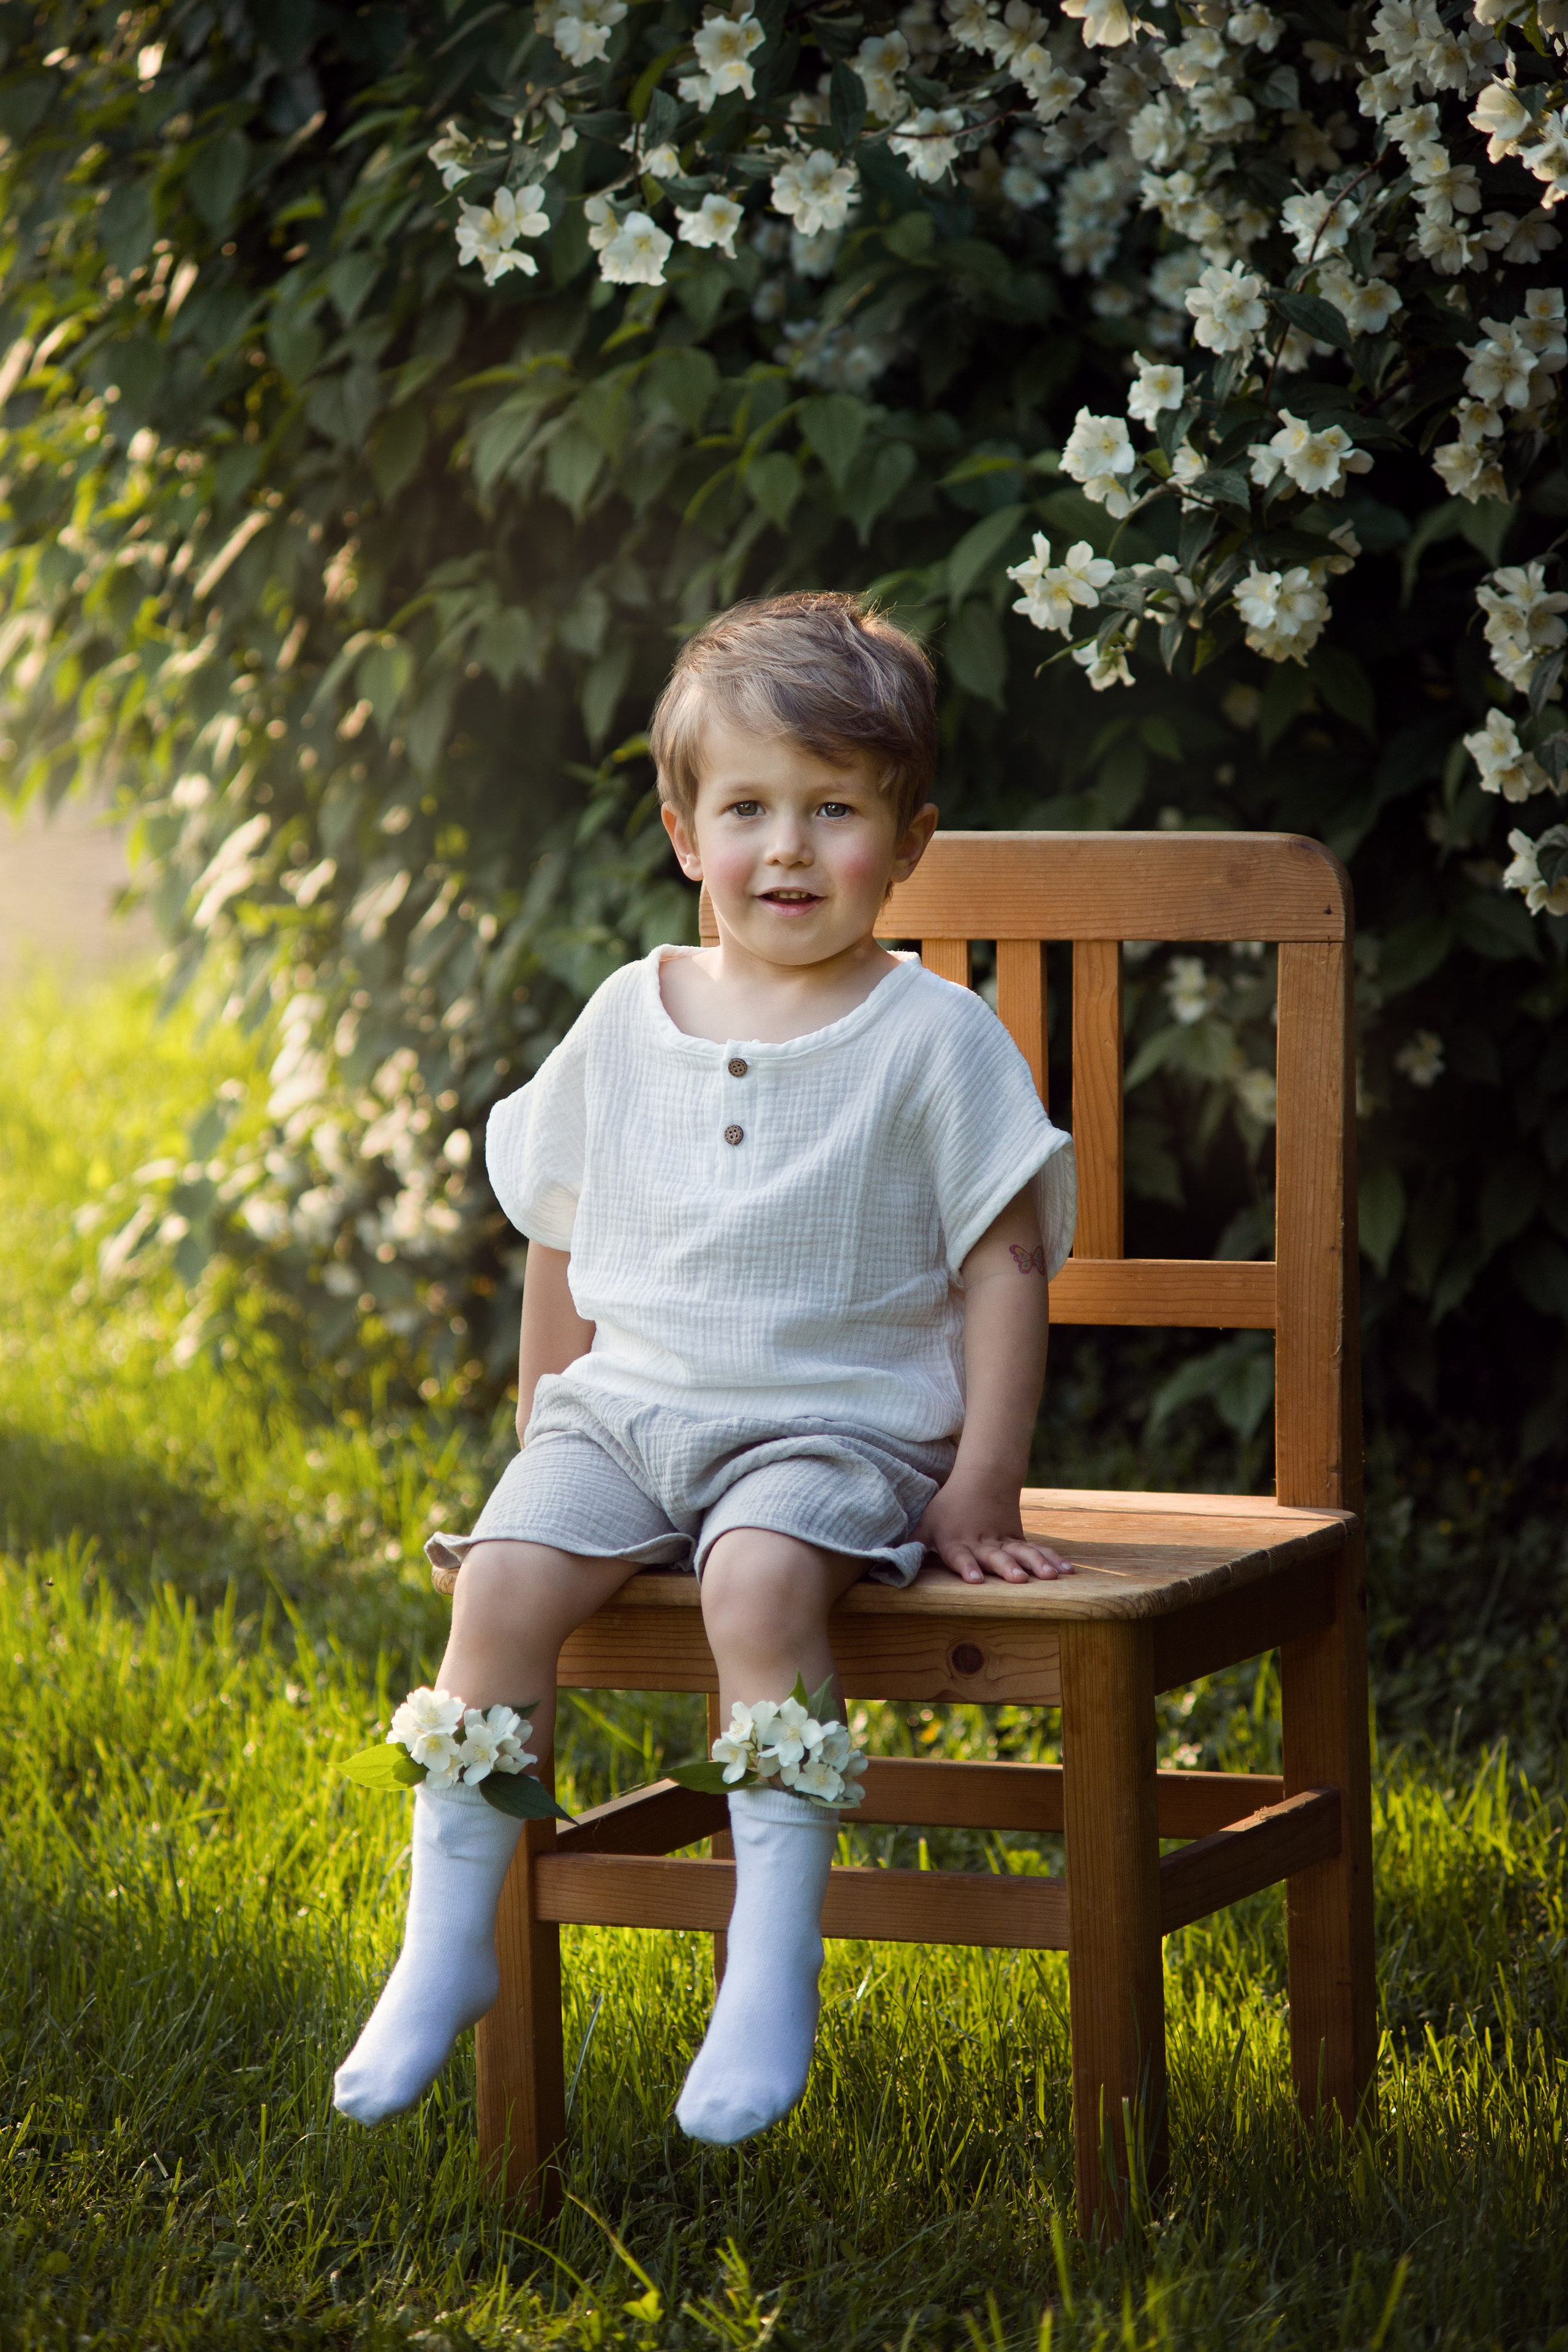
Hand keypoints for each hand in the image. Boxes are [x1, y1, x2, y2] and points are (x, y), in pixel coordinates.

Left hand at [913, 1477, 1074, 1584]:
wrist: (981, 1481)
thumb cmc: (947, 1509)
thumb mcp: (925, 1524)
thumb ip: (910, 1543)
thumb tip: (879, 1561)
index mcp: (957, 1542)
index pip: (960, 1556)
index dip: (966, 1567)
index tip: (973, 1579)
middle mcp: (981, 1544)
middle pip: (995, 1556)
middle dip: (1006, 1568)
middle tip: (1018, 1579)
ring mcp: (1003, 1541)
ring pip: (1022, 1553)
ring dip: (1036, 1564)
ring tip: (1052, 1577)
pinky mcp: (1019, 1540)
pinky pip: (1037, 1550)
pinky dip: (1052, 1558)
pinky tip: (1067, 1571)